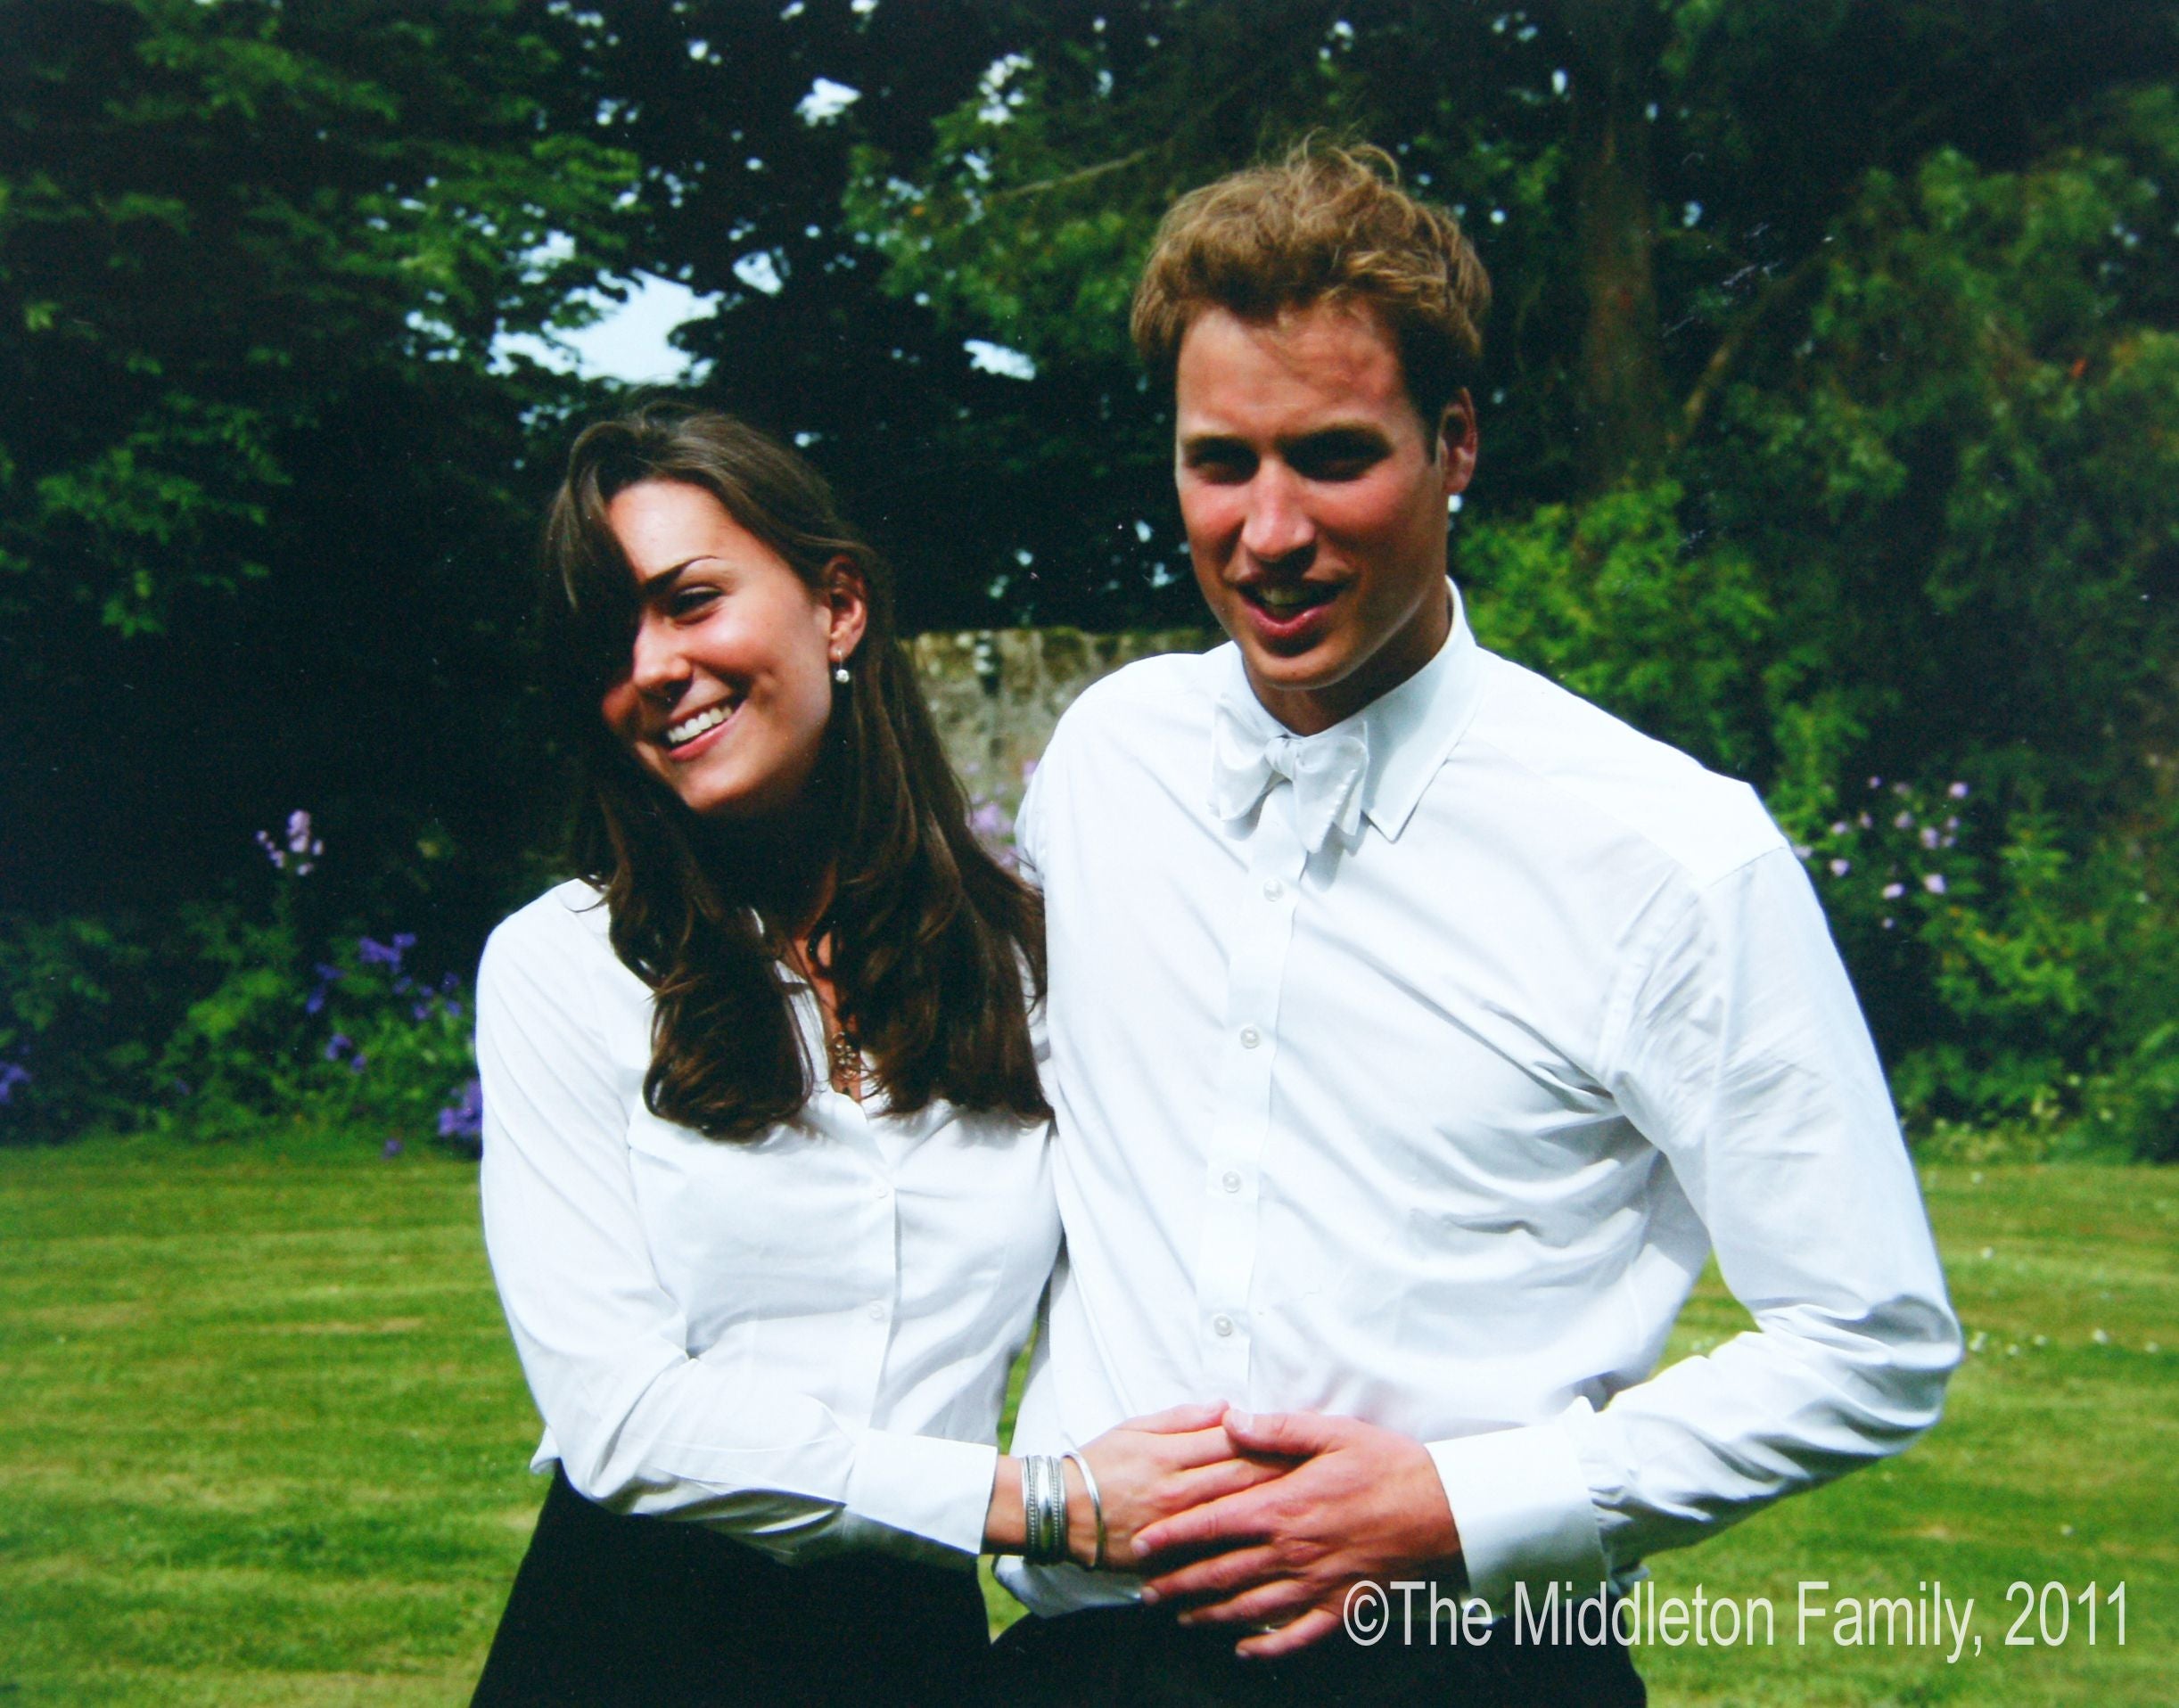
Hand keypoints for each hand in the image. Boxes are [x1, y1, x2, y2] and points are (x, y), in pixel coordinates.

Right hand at [1071, 1402, 1288, 1566]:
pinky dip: (1245, 1551)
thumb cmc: (1099, 1463)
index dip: (1270, 1439)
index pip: (1232, 1443)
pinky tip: (1274, 1548)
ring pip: (1235, 1518)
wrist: (1062, 1512)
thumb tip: (1228, 1407)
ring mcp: (1176, 1528)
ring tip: (1309, 1507)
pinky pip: (1214, 1555)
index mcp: (1170, 1454)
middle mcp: (1178, 1491)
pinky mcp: (1170, 1557)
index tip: (1302, 1438)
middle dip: (1285, 1474)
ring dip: (1273, 1511)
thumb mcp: (1136, 1427)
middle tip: (1322, 1471)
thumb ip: (1183, 1418)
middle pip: (1242, 1480)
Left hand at [1130, 1410, 1460, 1658]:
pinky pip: (1298, 1635)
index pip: (1213, 1524)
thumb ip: (1274, 1429)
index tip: (1144, 1545)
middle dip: (1180, 1584)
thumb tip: (1229, 1421)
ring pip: (1251, 1608)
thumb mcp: (1330, 1432)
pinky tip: (1247, 1650)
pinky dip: (1269, 1648)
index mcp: (1284, 1507)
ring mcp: (1316, 1583)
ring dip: (1211, 1615)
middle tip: (1147, 1592)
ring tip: (1183, 1617)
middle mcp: (1292, 1551)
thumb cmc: (1386, 1464)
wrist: (1441, 1507)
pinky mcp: (1342, 1605)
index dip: (1174, 1536)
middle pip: (1222, 1573)